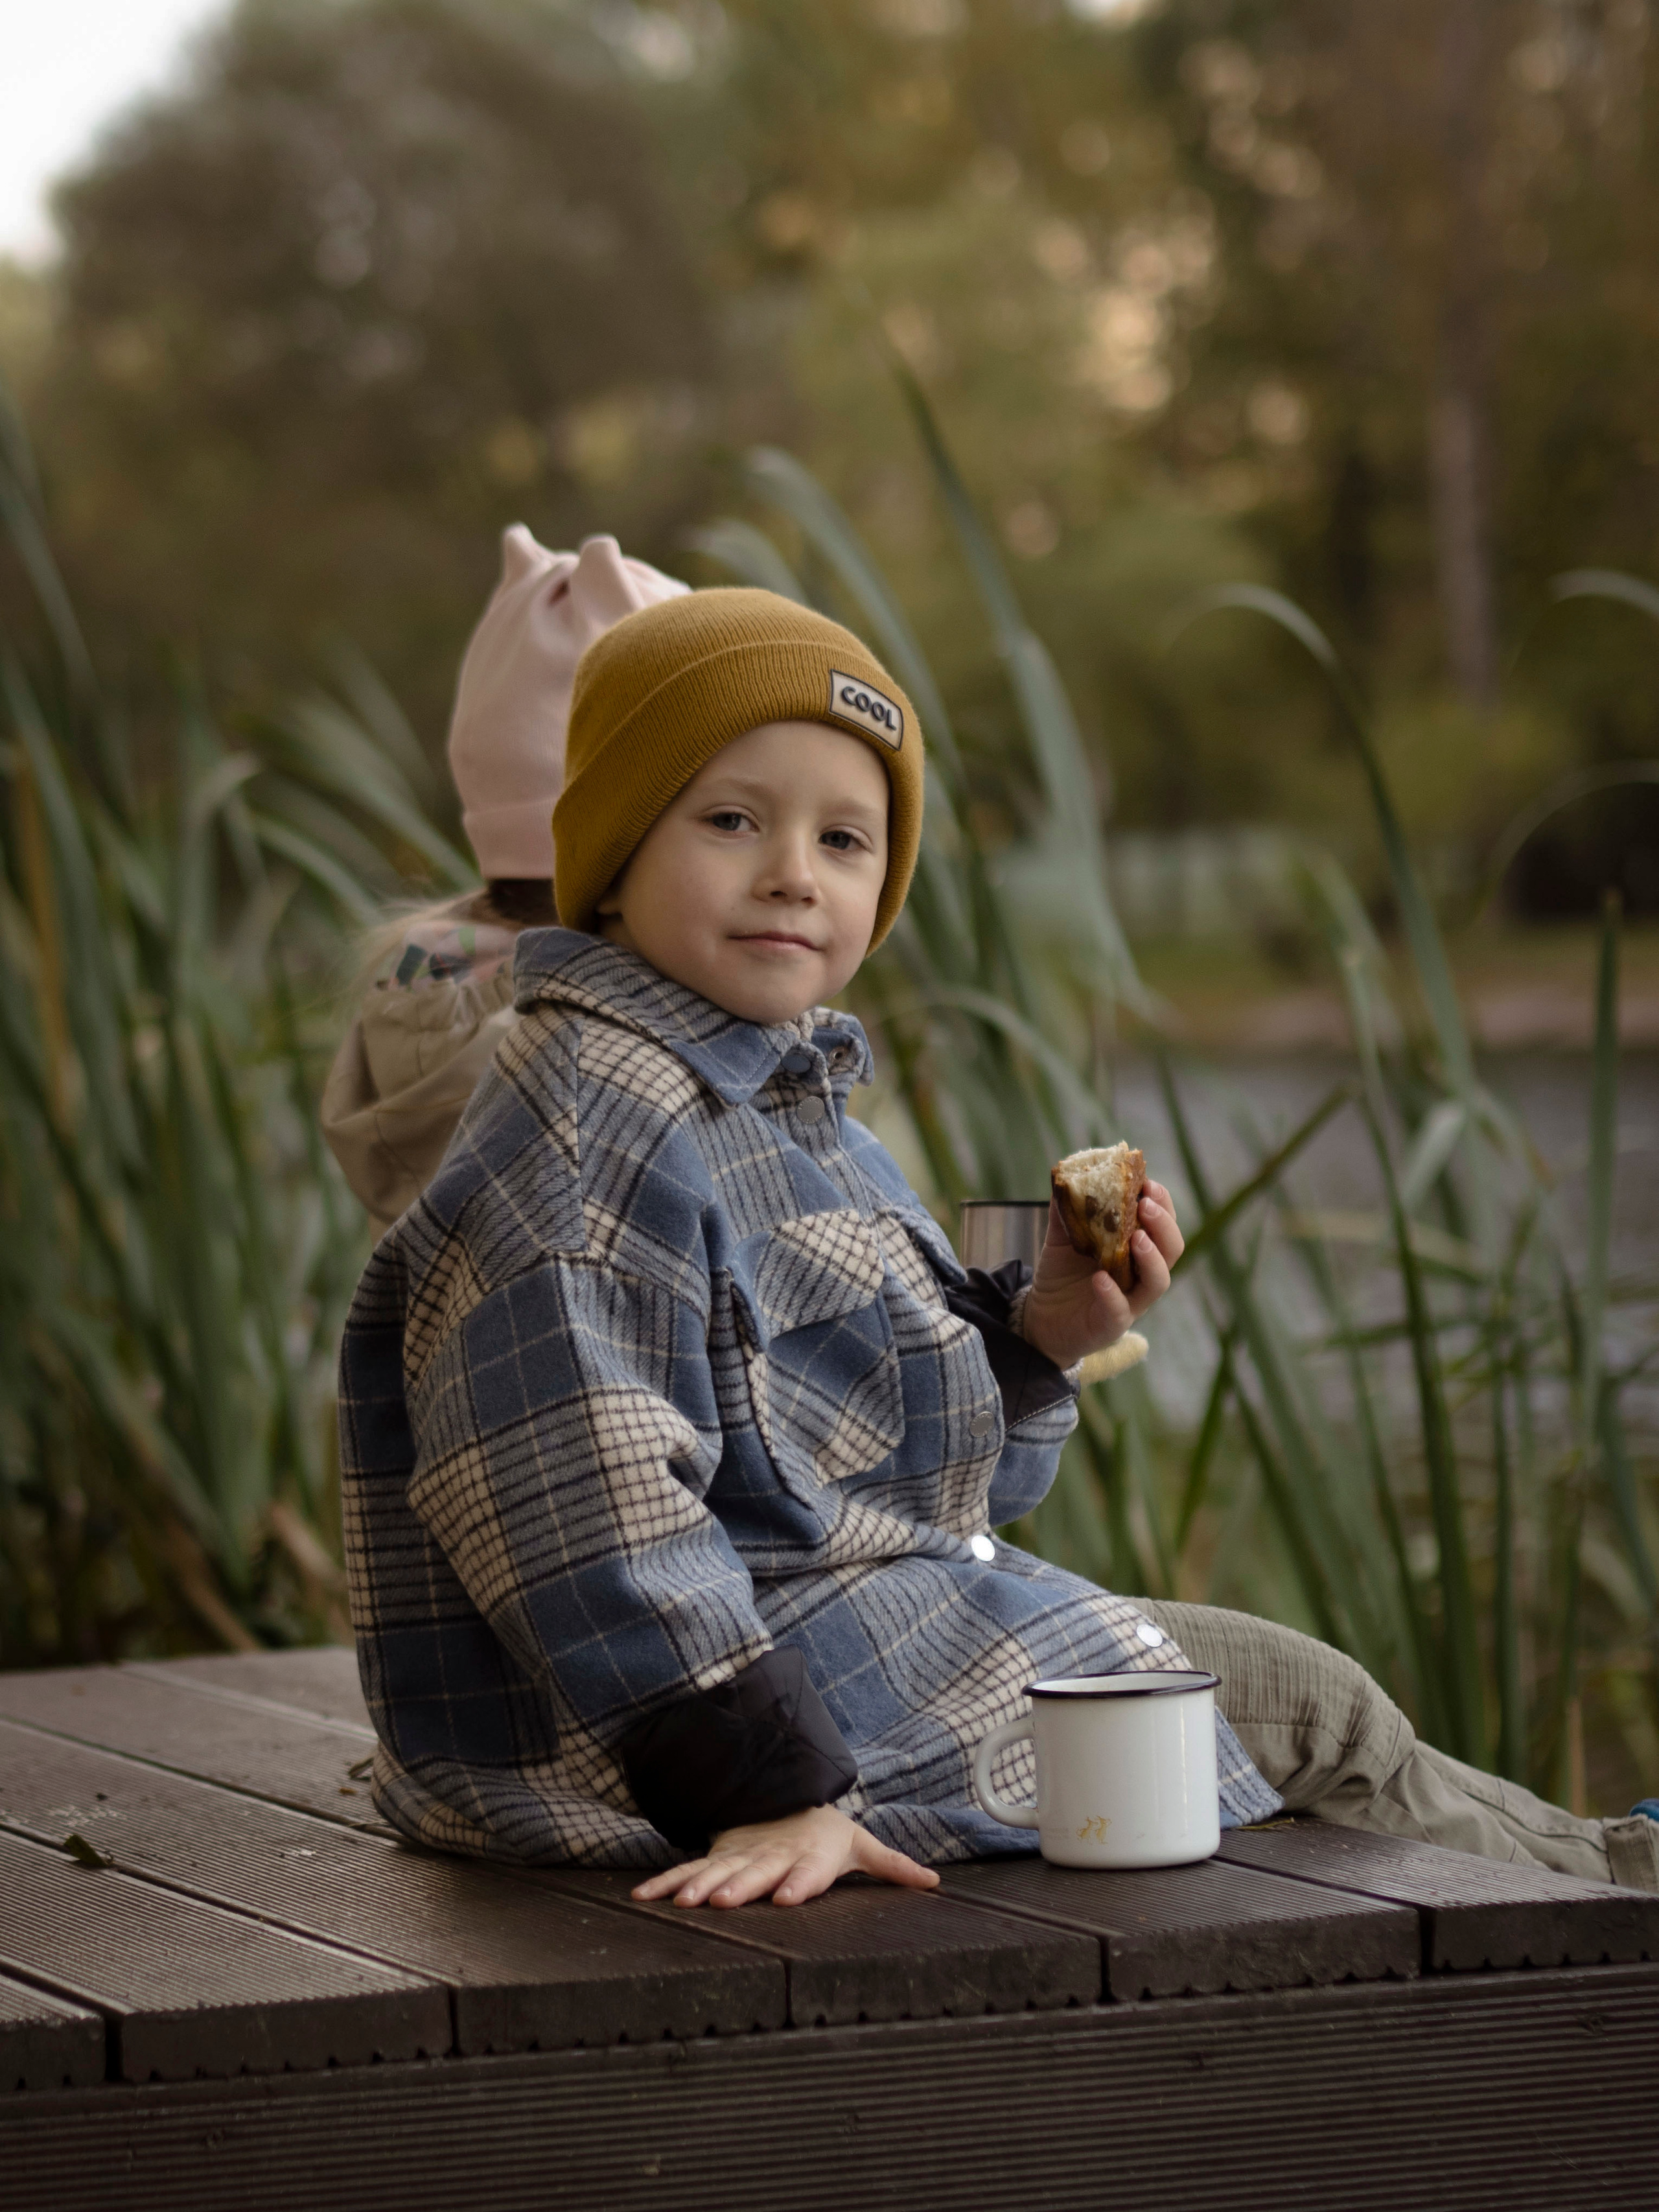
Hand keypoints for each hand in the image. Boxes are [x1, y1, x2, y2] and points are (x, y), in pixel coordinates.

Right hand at [630, 1803, 939, 1909]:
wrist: (786, 1798)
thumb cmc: (827, 1832)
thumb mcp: (861, 1845)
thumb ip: (893, 1866)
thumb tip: (934, 1882)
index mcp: (810, 1854)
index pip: (807, 1870)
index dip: (798, 1883)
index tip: (786, 1898)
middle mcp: (773, 1855)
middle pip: (757, 1872)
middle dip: (740, 1886)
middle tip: (722, 1902)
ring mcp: (742, 1855)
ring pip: (718, 1872)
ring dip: (698, 1887)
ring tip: (685, 1904)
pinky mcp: (718, 1858)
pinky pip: (689, 1871)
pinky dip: (666, 1884)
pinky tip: (644, 1900)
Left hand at [1020, 1179, 1184, 1371]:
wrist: (1041, 1317)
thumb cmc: (1062, 1274)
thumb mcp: (1062, 1237)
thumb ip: (1067, 1209)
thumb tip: (1066, 1174)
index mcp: (1136, 1249)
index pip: (1161, 1224)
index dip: (1161, 1203)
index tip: (1147, 1182)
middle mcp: (1141, 1274)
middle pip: (1171, 1250)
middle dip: (1163, 1225)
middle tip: (1146, 1206)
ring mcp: (1130, 1301)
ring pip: (1157, 1281)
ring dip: (1151, 1257)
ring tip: (1136, 1237)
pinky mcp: (1111, 1324)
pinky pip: (1120, 1311)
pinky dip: (1113, 1293)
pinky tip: (1100, 1278)